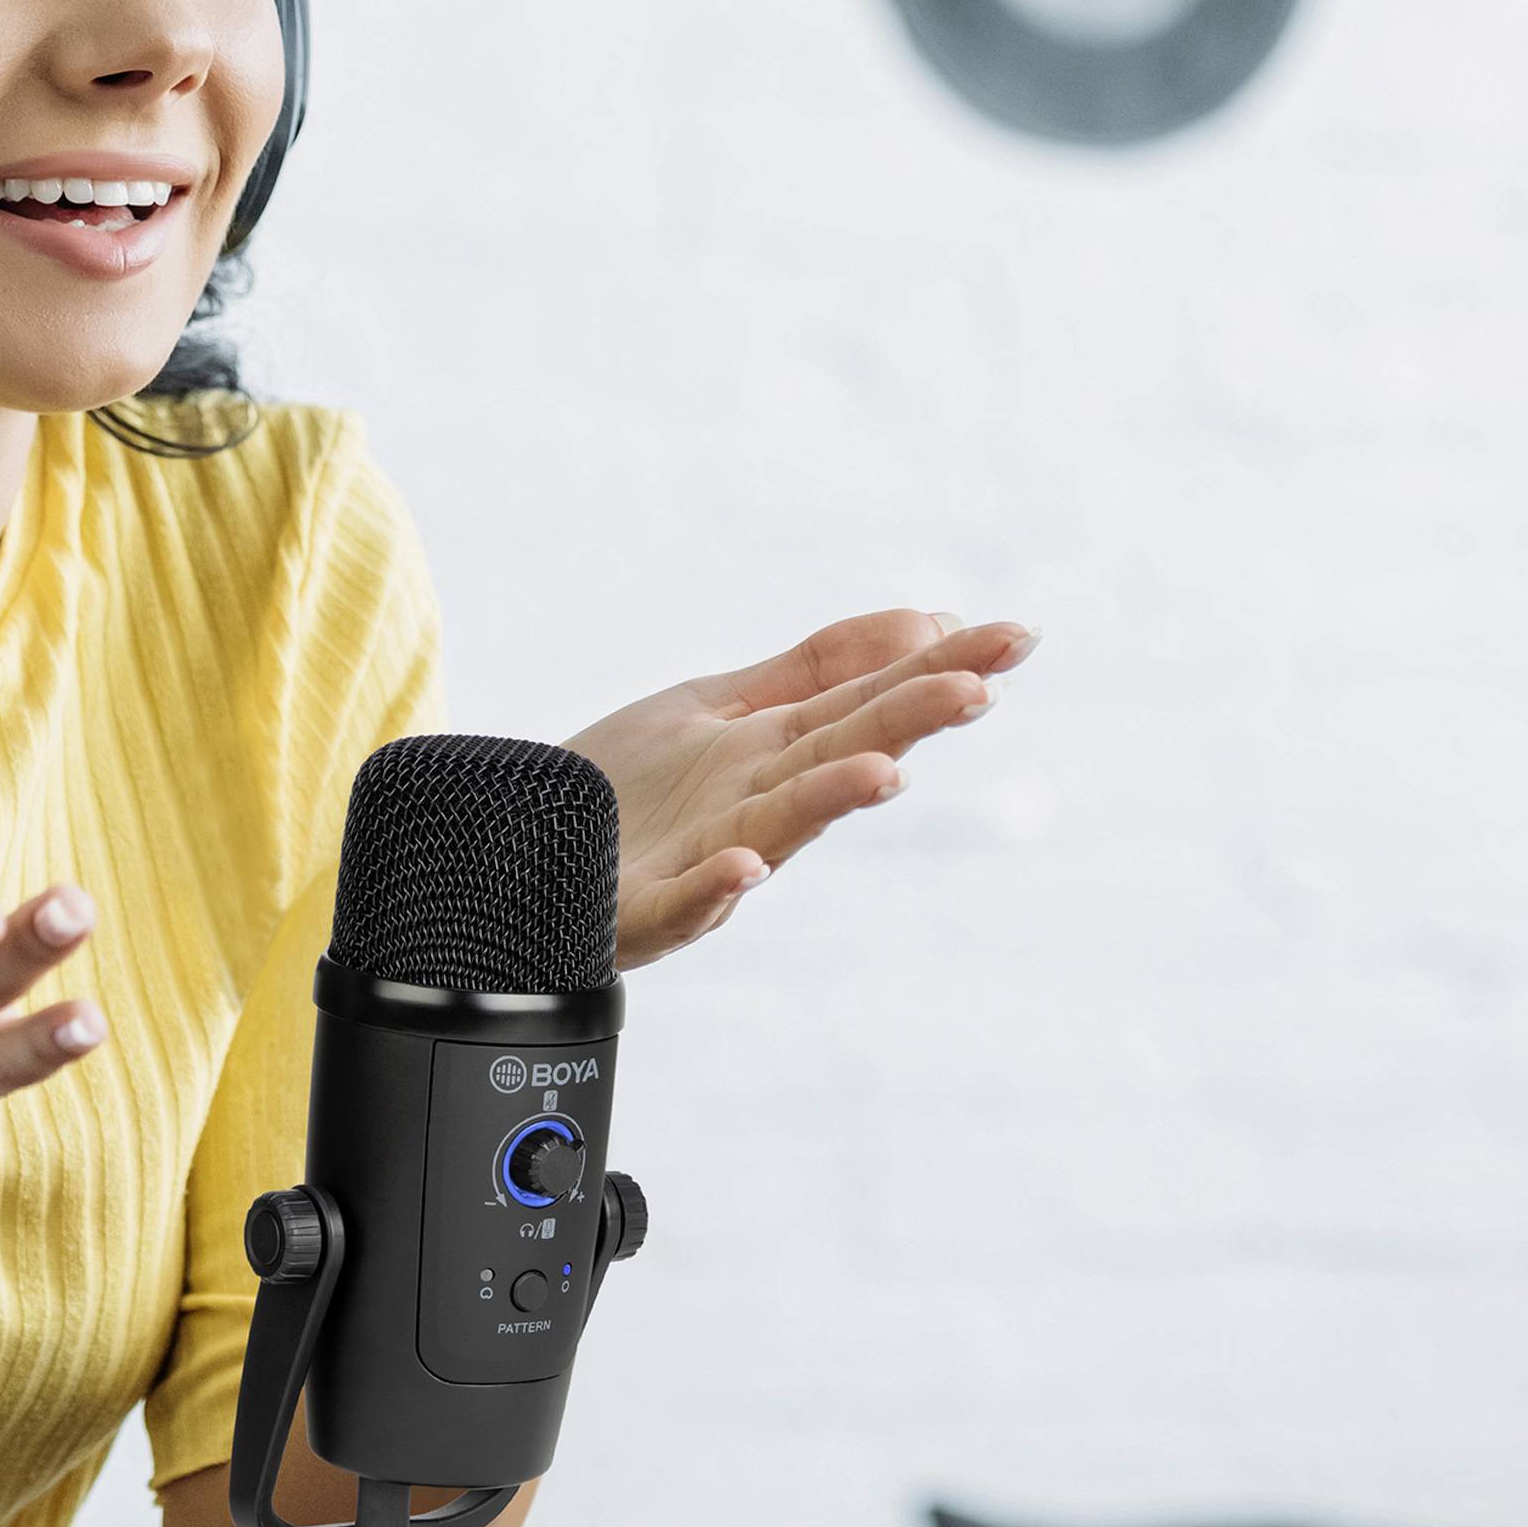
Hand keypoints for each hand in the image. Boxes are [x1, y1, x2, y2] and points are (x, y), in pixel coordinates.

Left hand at [567, 610, 1036, 970]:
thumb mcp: (718, 707)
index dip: (938, 671)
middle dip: (906, 725)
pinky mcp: (637, 908)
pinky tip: (745, 867)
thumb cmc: (624, 785)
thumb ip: (812, 670)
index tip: (1013, 638)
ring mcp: (701, 861)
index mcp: (776, 754)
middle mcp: (753, 807)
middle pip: (839, 757)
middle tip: (976, 692)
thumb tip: (924, 618)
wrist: (514, 848)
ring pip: (776, 829)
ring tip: (883, 771)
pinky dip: (714, 889)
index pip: (869, 702)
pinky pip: (680, 903)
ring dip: (830, 801)